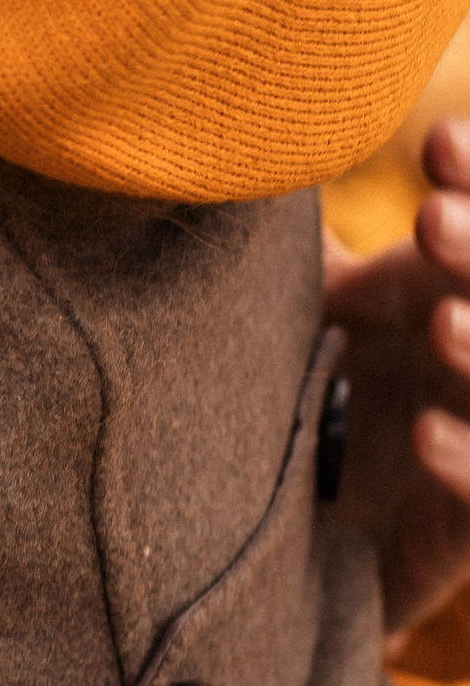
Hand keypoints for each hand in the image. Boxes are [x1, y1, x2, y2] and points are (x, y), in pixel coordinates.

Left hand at [321, 112, 469, 643]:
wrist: (289, 545)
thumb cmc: (298, 400)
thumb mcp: (291, 313)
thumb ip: (281, 247)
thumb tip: (239, 149)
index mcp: (424, 292)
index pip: (468, 223)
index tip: (440, 140)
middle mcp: (461, 353)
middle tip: (431, 218)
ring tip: (440, 322)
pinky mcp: (462, 524)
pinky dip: (466, 459)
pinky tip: (425, 436)